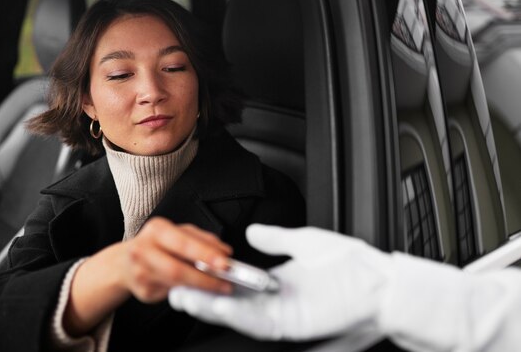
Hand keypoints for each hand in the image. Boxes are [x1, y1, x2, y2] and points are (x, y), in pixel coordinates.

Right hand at [65, 217, 232, 334]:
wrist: (125, 262)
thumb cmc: (156, 245)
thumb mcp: (177, 233)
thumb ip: (201, 239)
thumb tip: (224, 251)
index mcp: (156, 229)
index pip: (183, 243)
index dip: (205, 254)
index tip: (225, 261)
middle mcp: (144, 250)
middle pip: (176, 268)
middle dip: (205, 276)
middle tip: (225, 280)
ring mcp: (141, 273)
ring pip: (175, 284)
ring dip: (201, 286)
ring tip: (219, 287)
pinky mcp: (143, 291)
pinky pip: (171, 293)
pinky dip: (189, 292)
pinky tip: (199, 289)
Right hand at [169, 224, 390, 340]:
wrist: (383, 285)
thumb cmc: (353, 264)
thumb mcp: (306, 243)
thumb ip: (276, 238)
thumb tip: (252, 232)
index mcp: (278, 280)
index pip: (238, 280)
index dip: (213, 275)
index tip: (191, 265)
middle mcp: (275, 300)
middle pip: (231, 300)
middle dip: (202, 295)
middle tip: (173, 286)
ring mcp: (283, 314)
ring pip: (238, 314)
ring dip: (210, 306)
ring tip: (182, 295)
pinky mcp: (293, 325)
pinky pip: (258, 321)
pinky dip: (236, 314)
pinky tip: (216, 303)